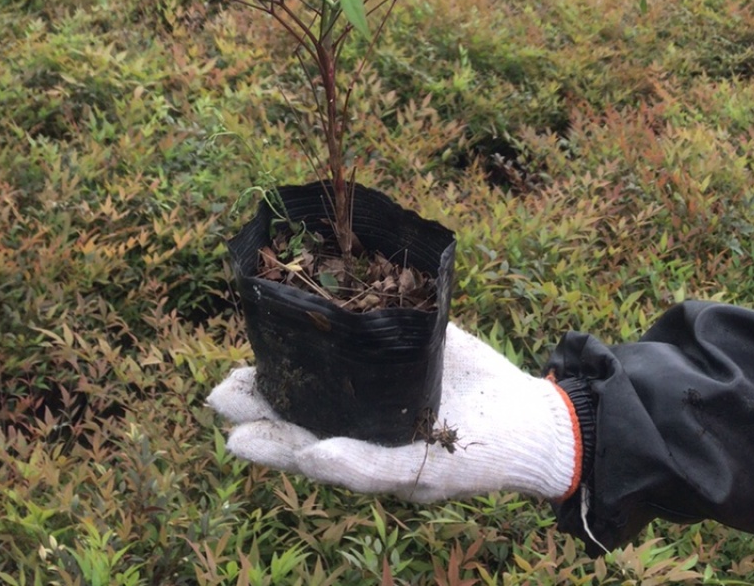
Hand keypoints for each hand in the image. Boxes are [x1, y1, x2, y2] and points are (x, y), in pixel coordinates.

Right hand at [207, 323, 578, 502]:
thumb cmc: (475, 381)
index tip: (228, 377)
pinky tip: (315, 452)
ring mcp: (396, 467)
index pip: (306, 407)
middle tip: (218, 403)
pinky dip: (346, 462)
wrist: (535, 419)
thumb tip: (346, 276)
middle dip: (259, 423)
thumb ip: (388, 321)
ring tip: (241, 441)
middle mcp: (372, 448)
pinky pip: (381, 471)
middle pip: (302, 438)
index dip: (265, 396)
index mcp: (366, 418)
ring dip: (284, 450)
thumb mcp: (424, 343)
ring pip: (328, 463)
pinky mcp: (429, 476)